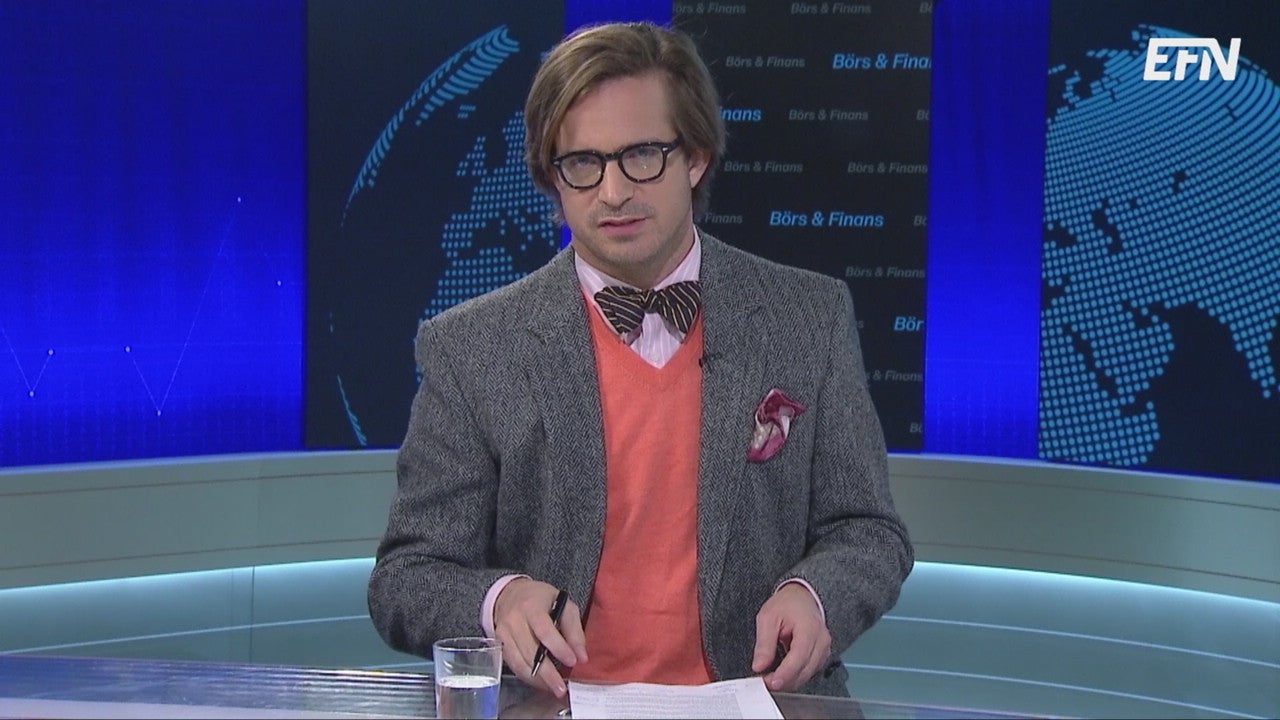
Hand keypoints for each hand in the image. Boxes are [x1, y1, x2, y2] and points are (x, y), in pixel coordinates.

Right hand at [493, 578, 586, 697]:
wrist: (510, 594)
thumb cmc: (542, 600)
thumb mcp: (564, 605)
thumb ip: (574, 630)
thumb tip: (582, 657)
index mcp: (532, 606)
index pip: (544, 631)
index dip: (559, 648)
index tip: (572, 661)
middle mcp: (514, 620)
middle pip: (530, 651)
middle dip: (547, 673)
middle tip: (561, 688)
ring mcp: (503, 634)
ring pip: (519, 662)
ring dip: (537, 680)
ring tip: (553, 689)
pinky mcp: (499, 645)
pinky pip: (513, 665)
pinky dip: (528, 677)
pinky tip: (541, 683)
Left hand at [751, 582, 831, 691]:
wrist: (801, 596)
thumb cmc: (787, 604)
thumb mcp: (768, 617)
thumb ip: (764, 643)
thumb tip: (759, 666)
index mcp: (809, 628)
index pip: (799, 657)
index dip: (785, 674)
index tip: (771, 683)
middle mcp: (821, 641)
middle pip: (805, 670)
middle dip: (785, 681)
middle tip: (765, 682)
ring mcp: (824, 649)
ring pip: (808, 674)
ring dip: (790, 681)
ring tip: (770, 677)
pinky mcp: (822, 655)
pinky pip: (810, 671)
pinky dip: (796, 676)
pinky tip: (783, 674)